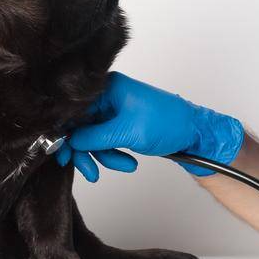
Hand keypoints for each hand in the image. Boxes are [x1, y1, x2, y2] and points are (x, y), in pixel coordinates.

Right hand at [55, 72, 244, 178]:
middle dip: (87, 151)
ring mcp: (114, 111)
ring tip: (123, 165)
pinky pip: (106, 142)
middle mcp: (108, 96)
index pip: (75, 110)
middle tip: (90, 171)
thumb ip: (93, 137)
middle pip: (81, 126)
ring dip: (105, 156)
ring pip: (93, 138)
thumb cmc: (168, 123)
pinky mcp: (120, 124)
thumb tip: (68, 141)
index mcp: (108, 87)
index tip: (63, 153)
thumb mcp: (126, 132)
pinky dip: (113, 154)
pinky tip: (128, 162)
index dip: (67, 133)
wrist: (195, 134)